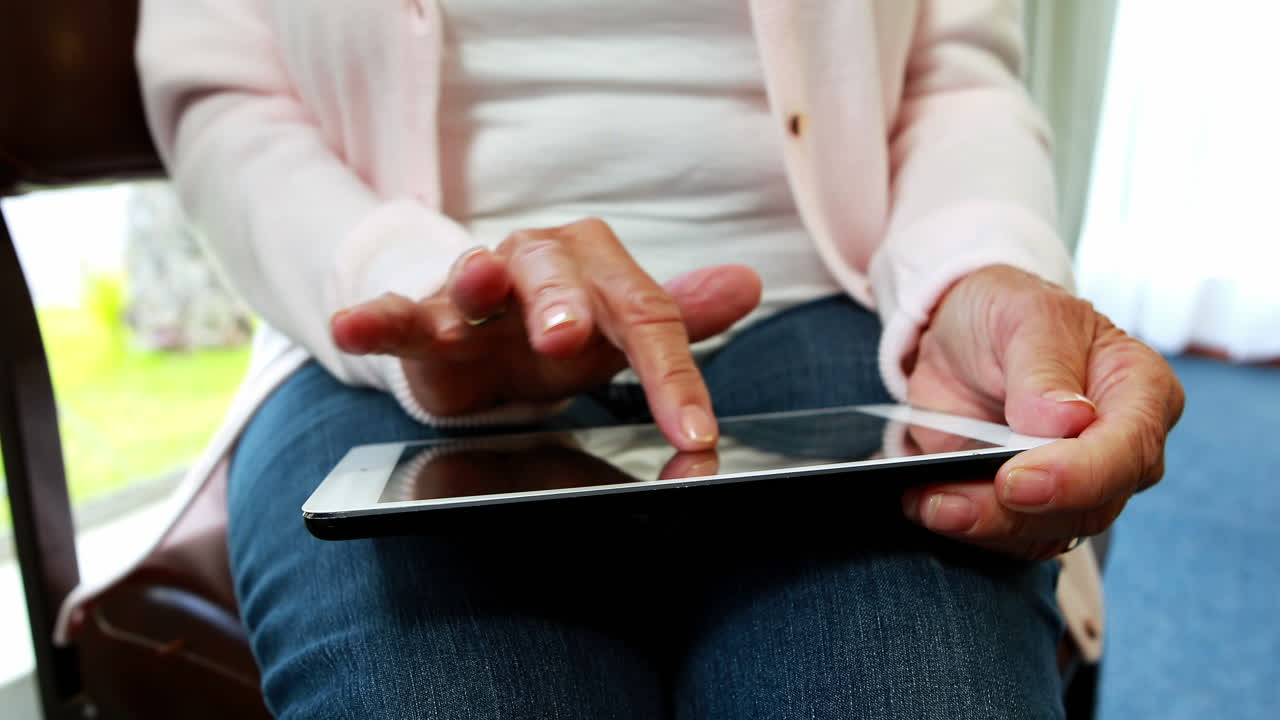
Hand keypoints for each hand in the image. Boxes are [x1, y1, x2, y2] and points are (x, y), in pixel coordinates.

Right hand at [330, 218, 762, 450]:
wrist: (489, 335)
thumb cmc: (564, 332)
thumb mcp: (622, 330)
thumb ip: (680, 314)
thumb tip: (748, 285)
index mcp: (598, 269)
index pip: (643, 319)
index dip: (671, 377)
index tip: (694, 433)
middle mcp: (539, 266)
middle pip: (555, 276)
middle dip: (562, 302)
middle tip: (569, 337)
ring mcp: (477, 290)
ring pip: (476, 279)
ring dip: (477, 282)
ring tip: (476, 282)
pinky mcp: (424, 320)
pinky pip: (398, 313)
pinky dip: (376, 317)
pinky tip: (352, 323)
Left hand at [900, 264, 1184, 559]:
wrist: (962, 333)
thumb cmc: (1007, 313)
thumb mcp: (1024, 314)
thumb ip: (1045, 365)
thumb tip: (1069, 421)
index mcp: (1139, 390)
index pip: (1128, 448)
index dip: (1076, 474)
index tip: (1015, 479)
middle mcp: (1120, 448)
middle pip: (1091, 506)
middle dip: (1016, 513)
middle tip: (950, 503)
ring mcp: (1078, 484)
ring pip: (1049, 532)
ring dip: (984, 527)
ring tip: (928, 505)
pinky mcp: (1034, 506)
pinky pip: (1012, 538)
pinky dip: (967, 530)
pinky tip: (923, 505)